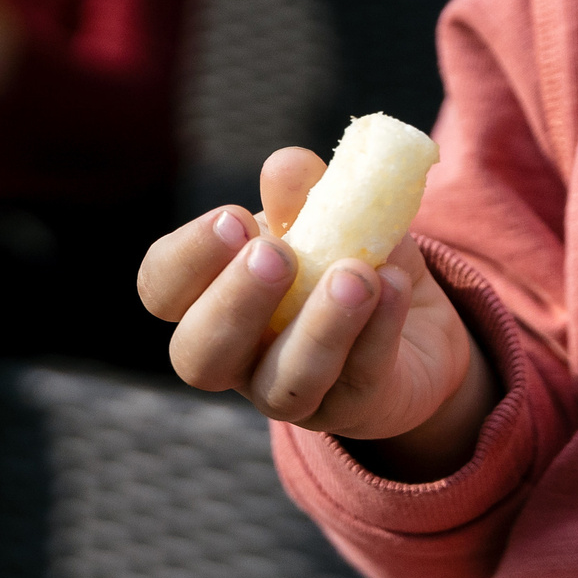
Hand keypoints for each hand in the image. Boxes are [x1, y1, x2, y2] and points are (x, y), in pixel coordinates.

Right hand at [139, 146, 498, 479]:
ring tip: (356, 274)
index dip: (188, 258)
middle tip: (276, 255)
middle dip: (233, 303)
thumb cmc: (342, 259)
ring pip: (282, 384)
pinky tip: (396, 285)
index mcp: (210, 297)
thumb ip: (303, 192)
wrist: (414, 320)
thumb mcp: (328, 215)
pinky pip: (357, 381)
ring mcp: (289, 392)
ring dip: (318, 327)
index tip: (235, 218)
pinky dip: (378, 332)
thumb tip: (285, 166)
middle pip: (198, 355)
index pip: (163, 287)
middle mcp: (236, 355)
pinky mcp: (350, 411)